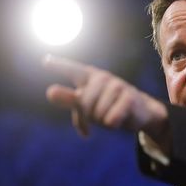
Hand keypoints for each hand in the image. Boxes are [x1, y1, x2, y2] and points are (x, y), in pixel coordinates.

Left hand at [42, 55, 166, 136]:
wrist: (140, 111)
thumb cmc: (109, 107)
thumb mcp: (86, 105)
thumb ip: (67, 98)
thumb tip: (49, 92)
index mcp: (88, 76)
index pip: (72, 70)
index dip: (58, 66)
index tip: (45, 61)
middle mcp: (102, 77)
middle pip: (83, 103)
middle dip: (89, 115)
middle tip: (99, 114)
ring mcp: (117, 84)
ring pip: (97, 113)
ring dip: (102, 120)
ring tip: (111, 114)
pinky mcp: (129, 96)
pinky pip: (111, 118)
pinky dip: (113, 123)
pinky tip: (119, 118)